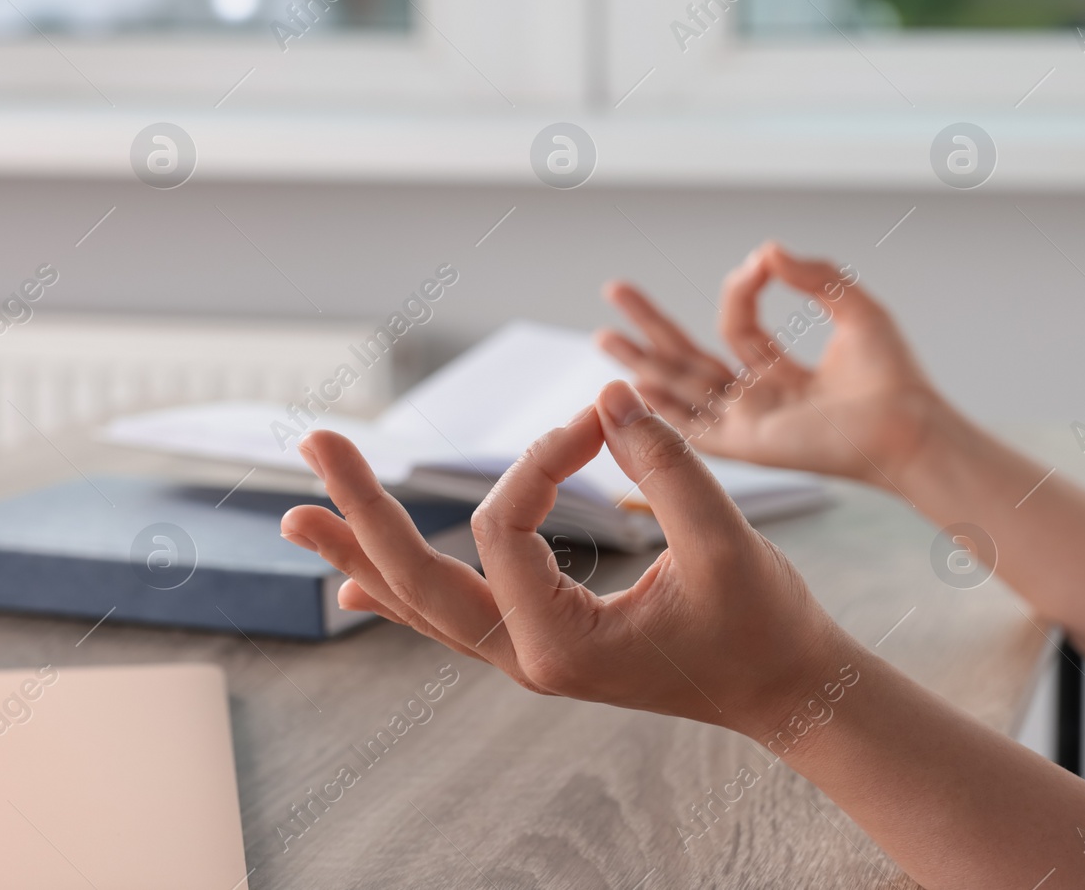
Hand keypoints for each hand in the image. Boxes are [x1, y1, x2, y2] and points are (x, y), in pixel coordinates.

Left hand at [280, 379, 849, 738]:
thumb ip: (666, 465)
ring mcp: (528, 655)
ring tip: (296, 514)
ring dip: (362, 552)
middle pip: (418, 577)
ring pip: (422, 603)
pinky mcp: (542, 642)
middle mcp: (528, 658)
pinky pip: (451, 618)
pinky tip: (355, 583)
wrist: (787, 688)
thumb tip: (607, 396)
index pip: (509, 527)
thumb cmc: (765, 624)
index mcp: (562, 645)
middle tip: (314, 441)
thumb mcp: (725, 541)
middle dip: (364, 508)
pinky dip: (399, 594)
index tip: (598, 420)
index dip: (542, 456)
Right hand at [596, 242, 940, 484]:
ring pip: (682, 390)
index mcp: (784, 374)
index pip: (739, 327)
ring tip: (604, 338)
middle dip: (652, 326)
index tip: (760, 264)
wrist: (909, 425)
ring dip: (642, 363)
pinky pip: (693, 427)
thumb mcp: (854, 308)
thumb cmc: (896, 377)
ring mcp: (750, 425)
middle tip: (615, 292)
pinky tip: (629, 388)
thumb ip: (812, 276)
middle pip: (691, 360)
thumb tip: (765, 251)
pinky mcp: (748, 445)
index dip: (742, 289)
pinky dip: (661, 409)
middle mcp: (760, 401)